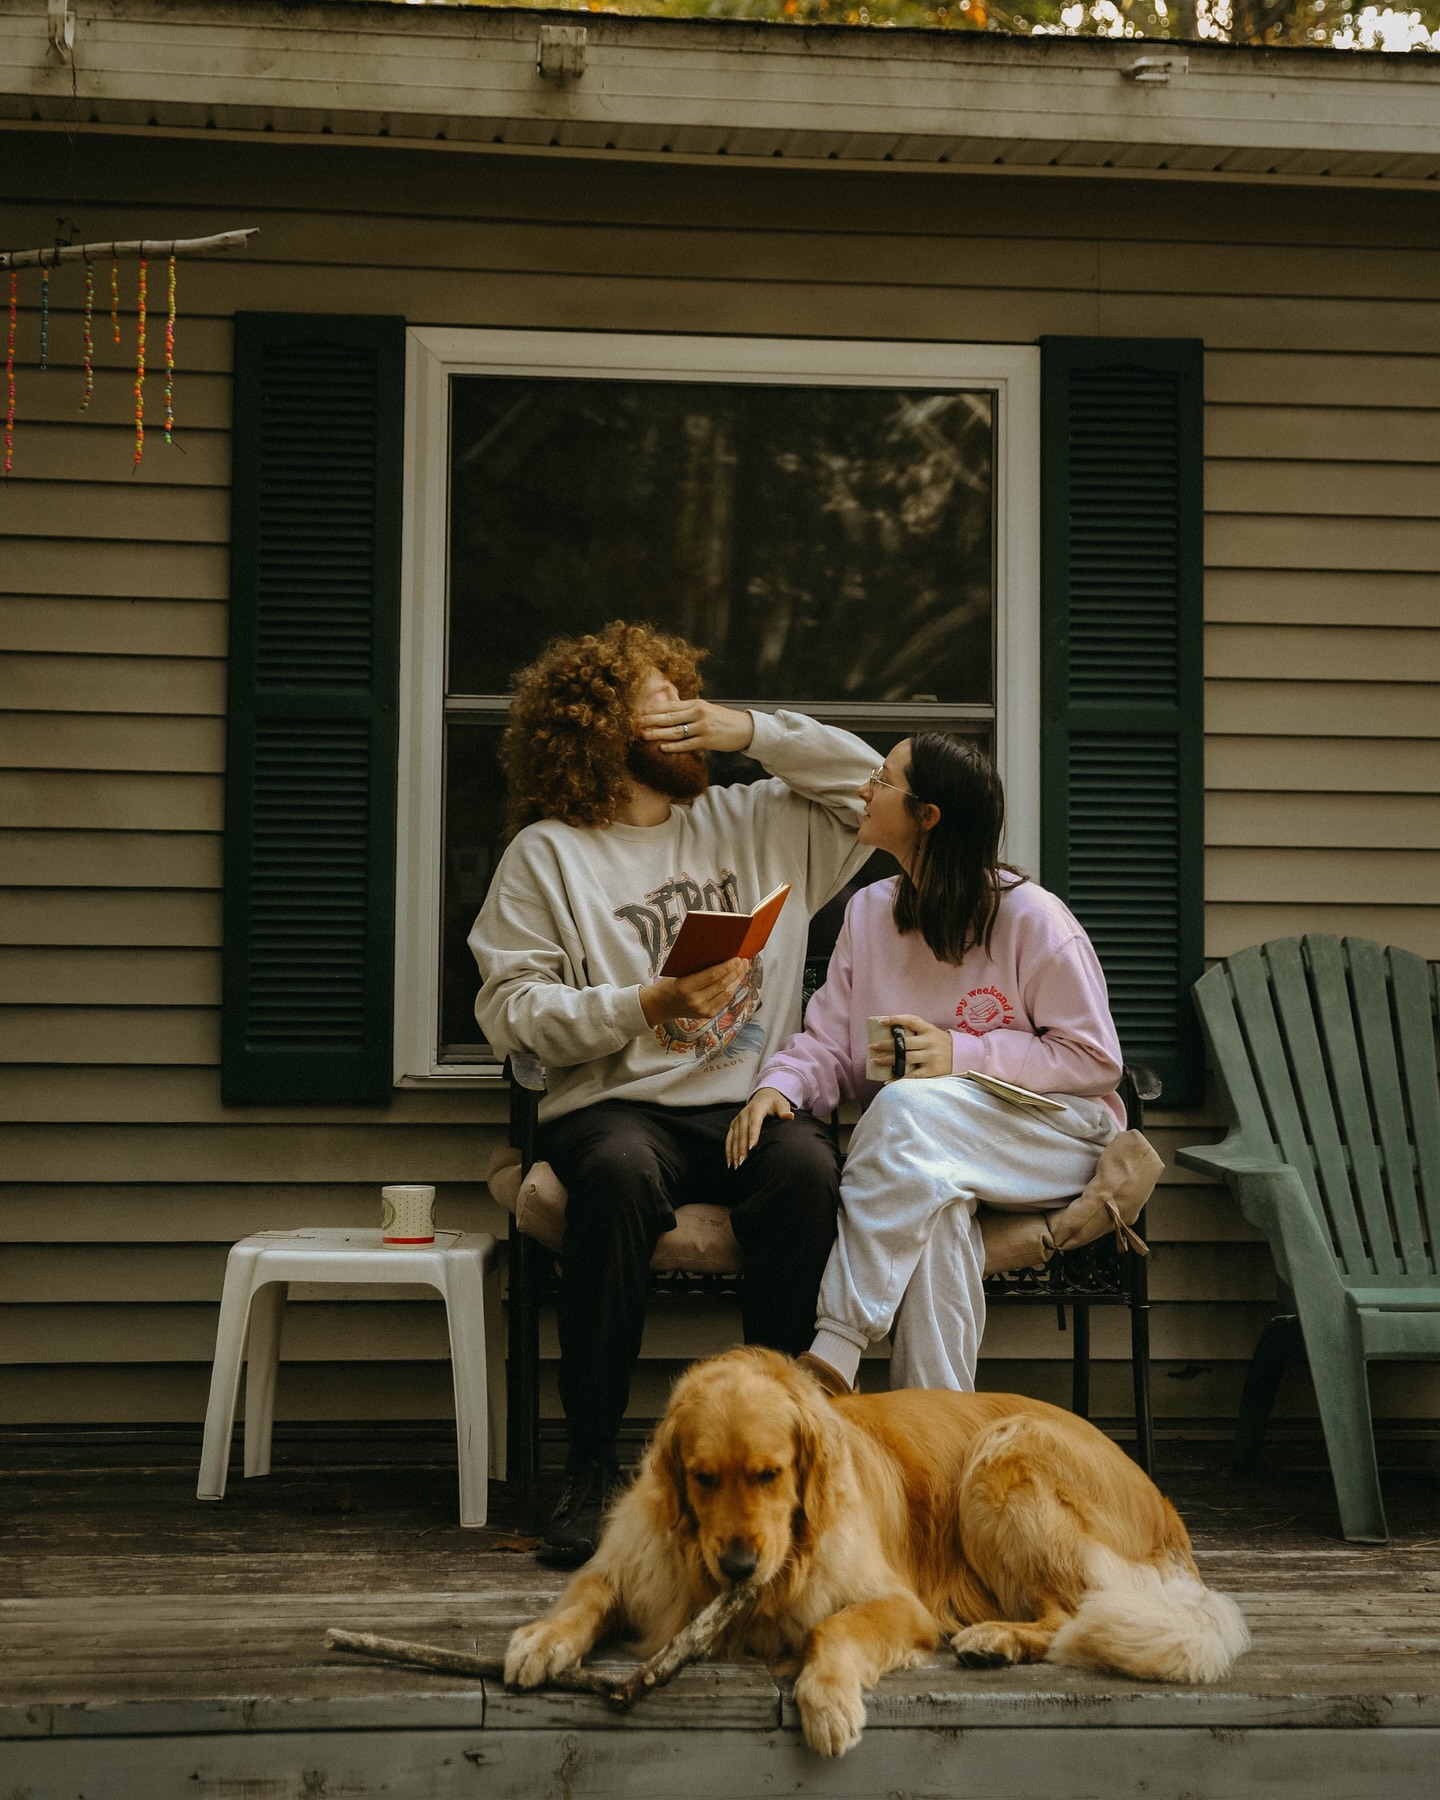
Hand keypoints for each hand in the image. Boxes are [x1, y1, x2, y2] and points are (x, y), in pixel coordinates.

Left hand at [637, 696, 754, 755]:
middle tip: (635, 723)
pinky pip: (687, 744)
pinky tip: (662, 747)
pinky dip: (673, 746)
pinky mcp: (707, 740)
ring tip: (644, 735)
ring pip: (675, 731)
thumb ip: (688, 710)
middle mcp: (698, 713)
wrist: (745, 728)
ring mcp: (702, 727)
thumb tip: (669, 709)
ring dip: (658, 733)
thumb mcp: (706, 710)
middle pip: (669, 717)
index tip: (640, 712)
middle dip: (651, 720)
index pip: (671, 706)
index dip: (654, 709)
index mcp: (696, 704)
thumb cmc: (723, 720)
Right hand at [640, 958, 748, 1028]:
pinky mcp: (707, 1015)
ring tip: (743, 969)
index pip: (712, 976)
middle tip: (743, 961)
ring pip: (726, 993)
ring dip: (737, 980)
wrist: (660, 1006)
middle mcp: (695, 1001)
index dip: (727, 967)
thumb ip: (696, 967)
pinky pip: (724, 1000)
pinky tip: (736, 980)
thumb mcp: (678, 973)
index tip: (737, 958)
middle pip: (722, 984)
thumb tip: (719, 955)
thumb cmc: (669, 984)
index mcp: (685, 987)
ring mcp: (702, 1010)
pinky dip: (732, 989)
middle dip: (735, 972)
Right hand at [726, 1086, 794, 1168]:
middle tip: (743, 1162)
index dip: (752, 1134)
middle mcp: (744, 1114)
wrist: (764, 1095)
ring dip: (734, 1152)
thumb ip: (784, 1111)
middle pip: (742, 1132)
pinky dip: (728, 1150)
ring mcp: (737, 1119)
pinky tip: (730, 1162)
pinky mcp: (733, 1125)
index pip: (754, 1122)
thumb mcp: (782, 1104)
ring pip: (734, 1137)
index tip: (752, 1147)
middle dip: (742, 1148)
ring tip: (736, 1165)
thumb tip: (789, 1117)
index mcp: (756, 1108)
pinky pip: (729, 1139)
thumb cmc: (775, 1102)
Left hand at [878, 1014, 953, 1079]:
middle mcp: (930, 1042)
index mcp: (929, 1029)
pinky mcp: (932, 1071)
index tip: (881, 1022)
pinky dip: (898, 1077)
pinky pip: (912, 1075)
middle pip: (904, 1043)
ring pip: (906, 1058)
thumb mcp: (932, 1031)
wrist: (963, 1056)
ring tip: (875, 1061)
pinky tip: (887, 1079)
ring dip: (888, 1060)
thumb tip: (891, 1031)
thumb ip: (917, 1030)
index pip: (911, 1020)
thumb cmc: (941, 1043)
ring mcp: (931, 1057)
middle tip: (872, 1047)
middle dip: (886, 1045)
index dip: (896, 1020)